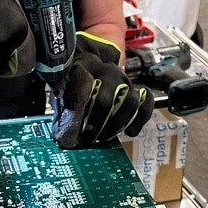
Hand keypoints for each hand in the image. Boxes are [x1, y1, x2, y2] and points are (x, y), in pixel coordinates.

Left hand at [51, 33, 152, 148]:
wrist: (92, 69)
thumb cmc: (76, 84)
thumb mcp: (63, 91)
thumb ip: (63, 109)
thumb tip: (62, 136)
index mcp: (84, 66)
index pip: (81, 89)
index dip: (76, 116)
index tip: (71, 135)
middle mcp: (107, 70)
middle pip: (105, 100)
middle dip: (95, 126)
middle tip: (87, 140)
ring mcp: (124, 79)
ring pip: (129, 102)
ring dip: (116, 125)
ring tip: (104, 137)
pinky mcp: (137, 89)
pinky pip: (145, 102)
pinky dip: (139, 119)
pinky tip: (130, 132)